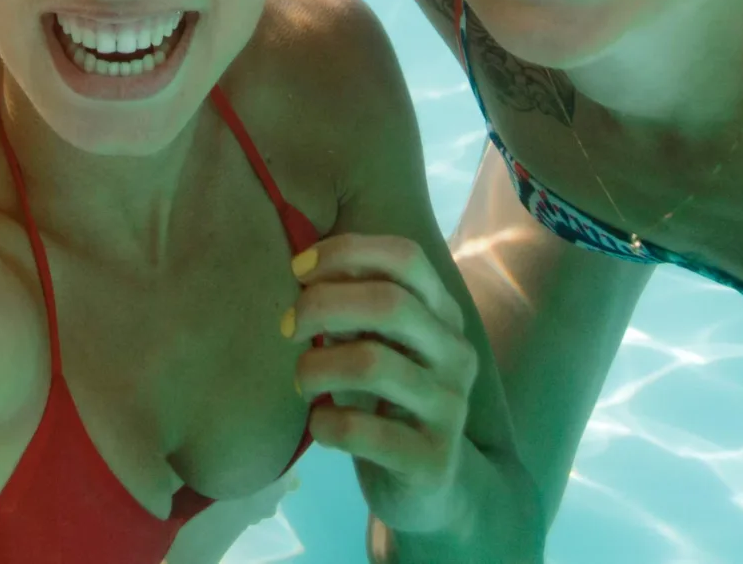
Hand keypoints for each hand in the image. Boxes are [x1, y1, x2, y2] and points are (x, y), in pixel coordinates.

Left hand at [285, 235, 482, 538]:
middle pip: (389, 303)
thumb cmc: (388, 402)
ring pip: (372, 364)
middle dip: (322, 305)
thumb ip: (352, 310)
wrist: (429, 489)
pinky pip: (364, 430)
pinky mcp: (431, 459)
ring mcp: (449, 408)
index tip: (297, 270)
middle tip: (287, 328)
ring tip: (301, 381)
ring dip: (316, 366)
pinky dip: (325, 424)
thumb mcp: (376, 347)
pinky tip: (319, 426)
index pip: (405, 257)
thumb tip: (304, 273)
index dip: (346, 252)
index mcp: (443, 315)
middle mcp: (455, 354)